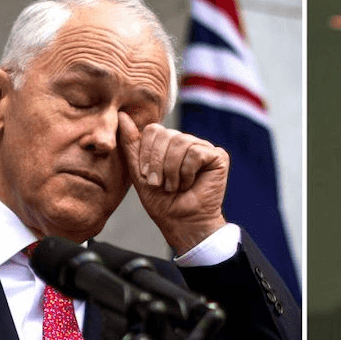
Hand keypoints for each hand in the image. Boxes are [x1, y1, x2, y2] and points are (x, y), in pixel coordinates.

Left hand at [118, 112, 227, 254]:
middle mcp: (186, 142)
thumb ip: (131, 145)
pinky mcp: (218, 156)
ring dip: (172, 170)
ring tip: (174, 187)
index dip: (146, 153)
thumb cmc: (163, 203)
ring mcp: (203, 147)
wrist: (183, 223)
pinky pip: (196, 152)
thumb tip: (122, 116)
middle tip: (160, 185)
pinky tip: (190, 184)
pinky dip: (187, 172)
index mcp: (168, 145)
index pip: (153, 130)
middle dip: (158, 163)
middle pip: (166, 134)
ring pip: (181, 142)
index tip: (147, 176)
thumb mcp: (140, 173)